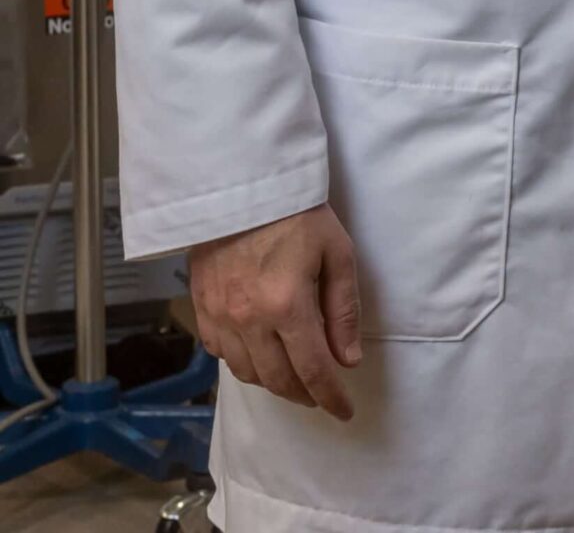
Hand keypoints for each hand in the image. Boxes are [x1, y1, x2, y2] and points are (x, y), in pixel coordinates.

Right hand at [189, 204, 362, 420]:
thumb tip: (347, 359)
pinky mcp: (201, 311)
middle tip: (322, 395)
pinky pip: (222, 355)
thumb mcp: (337, 252)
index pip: (313, 369)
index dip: (330, 397)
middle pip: (278, 380)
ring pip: (248, 374)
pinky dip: (245, 364)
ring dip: (274, 383)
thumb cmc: (297, 214)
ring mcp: (220, 318)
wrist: (240, 187)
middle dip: (304, 395)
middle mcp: (249, 320)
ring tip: (296, 379)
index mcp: (287, 305)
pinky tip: (262, 355)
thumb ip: (343, 309)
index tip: (344, 411)